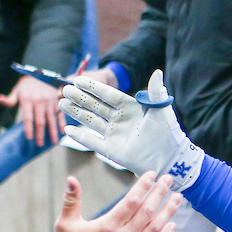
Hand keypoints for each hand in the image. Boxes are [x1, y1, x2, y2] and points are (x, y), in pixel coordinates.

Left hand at [0, 75, 64, 146]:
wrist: (43, 72)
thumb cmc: (28, 84)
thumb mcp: (17, 90)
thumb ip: (10, 99)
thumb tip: (0, 99)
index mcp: (28, 99)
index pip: (28, 117)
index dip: (28, 128)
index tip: (29, 138)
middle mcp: (39, 101)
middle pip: (40, 121)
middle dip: (40, 134)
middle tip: (39, 144)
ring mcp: (49, 102)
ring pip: (51, 119)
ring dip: (53, 131)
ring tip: (53, 142)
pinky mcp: (56, 101)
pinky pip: (59, 114)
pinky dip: (61, 123)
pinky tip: (62, 132)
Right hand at [36, 171, 180, 231]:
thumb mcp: (65, 224)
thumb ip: (71, 200)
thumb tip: (72, 179)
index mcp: (107, 226)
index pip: (132, 201)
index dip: (144, 186)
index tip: (152, 174)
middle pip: (148, 211)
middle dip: (159, 193)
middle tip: (169, 179)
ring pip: (156, 229)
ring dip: (168, 212)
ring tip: (177, 198)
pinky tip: (172, 226)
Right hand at [59, 69, 204, 190]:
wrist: (169, 160)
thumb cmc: (168, 134)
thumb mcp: (161, 111)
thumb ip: (156, 92)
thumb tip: (157, 71)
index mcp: (131, 108)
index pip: (108, 95)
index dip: (94, 88)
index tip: (78, 79)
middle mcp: (121, 120)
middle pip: (96, 106)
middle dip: (81, 99)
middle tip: (65, 90)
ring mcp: (115, 134)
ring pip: (91, 121)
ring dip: (77, 113)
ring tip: (62, 103)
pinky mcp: (111, 150)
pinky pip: (93, 142)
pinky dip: (81, 136)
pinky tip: (68, 129)